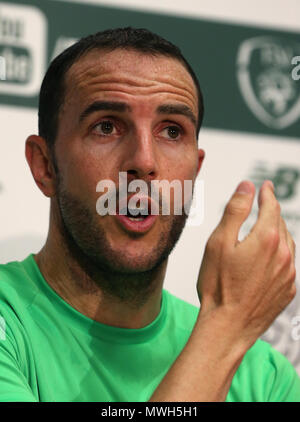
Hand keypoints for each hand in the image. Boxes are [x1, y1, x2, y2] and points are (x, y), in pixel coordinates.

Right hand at [197, 180, 295, 347]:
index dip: (267, 193)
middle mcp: (285, 254)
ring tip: (267, 229)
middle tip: (263, 205)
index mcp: (267, 238)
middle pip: (281, 223)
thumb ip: (235, 210)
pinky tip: (269, 258)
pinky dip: (281, 253)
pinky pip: (289, 263)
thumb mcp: (219, 242)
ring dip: (278, 232)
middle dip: (271, 211)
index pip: (271, 206)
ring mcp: (289, 273)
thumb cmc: (218, 285)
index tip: (266, 186)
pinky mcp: (288, 290)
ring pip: (288, 243)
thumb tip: (247, 186)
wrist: (228, 326)